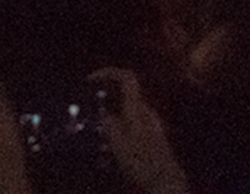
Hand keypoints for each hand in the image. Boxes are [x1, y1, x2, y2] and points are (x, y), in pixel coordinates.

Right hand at [90, 68, 190, 193]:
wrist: (164, 178)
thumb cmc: (140, 160)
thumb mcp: (118, 143)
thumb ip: (108, 124)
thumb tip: (102, 112)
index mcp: (137, 108)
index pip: (127, 77)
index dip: (109, 72)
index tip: (89, 79)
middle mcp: (146, 110)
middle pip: (124, 94)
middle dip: (104, 98)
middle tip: (85, 110)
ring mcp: (150, 121)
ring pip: (125, 111)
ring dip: (109, 117)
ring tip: (93, 133)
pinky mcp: (151, 133)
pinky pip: (130, 123)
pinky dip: (117, 128)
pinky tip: (107, 146)